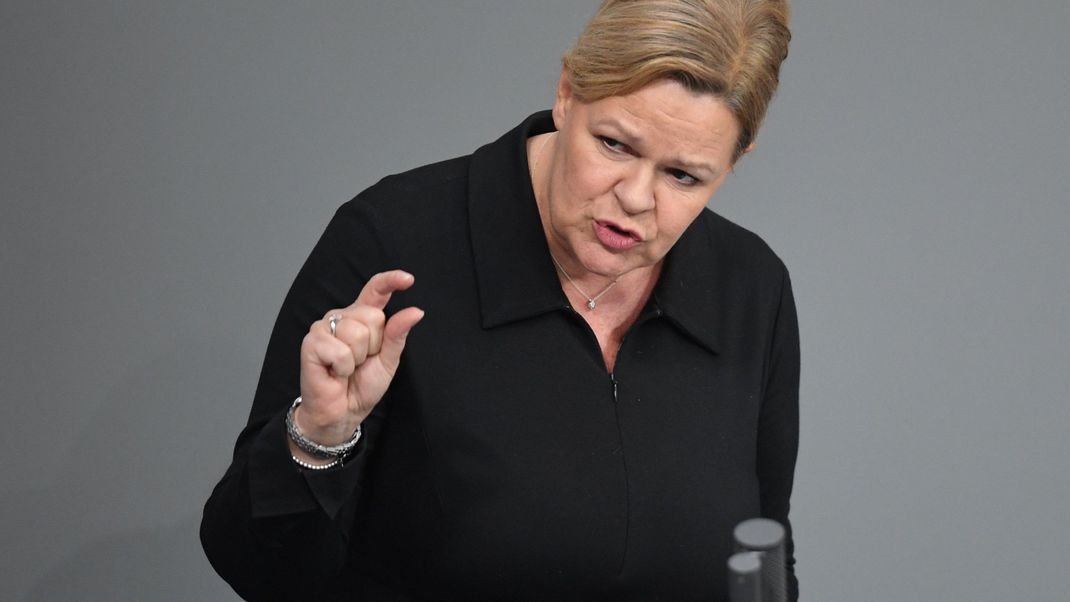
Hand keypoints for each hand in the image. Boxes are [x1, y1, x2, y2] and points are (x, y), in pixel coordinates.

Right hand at [295, 270, 423, 446]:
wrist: (342, 411)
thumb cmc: (362, 385)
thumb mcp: (388, 360)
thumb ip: (398, 334)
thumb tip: (415, 311)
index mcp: (362, 317)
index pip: (375, 290)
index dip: (391, 280)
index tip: (409, 279)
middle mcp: (342, 316)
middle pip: (373, 317)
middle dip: (374, 346)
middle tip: (360, 362)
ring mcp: (324, 327)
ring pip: (357, 333)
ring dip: (357, 358)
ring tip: (346, 367)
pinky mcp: (311, 342)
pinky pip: (340, 350)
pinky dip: (343, 367)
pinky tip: (334, 372)